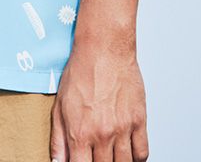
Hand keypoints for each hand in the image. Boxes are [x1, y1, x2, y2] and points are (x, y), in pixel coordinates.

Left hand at [49, 44, 149, 160]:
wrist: (104, 49)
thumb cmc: (81, 72)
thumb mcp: (59, 106)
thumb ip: (59, 139)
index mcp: (80, 133)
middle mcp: (103, 135)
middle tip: (96, 156)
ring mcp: (123, 129)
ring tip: (110, 155)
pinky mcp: (138, 120)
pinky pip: (142, 152)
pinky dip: (136, 158)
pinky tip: (128, 153)